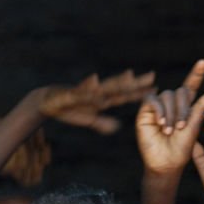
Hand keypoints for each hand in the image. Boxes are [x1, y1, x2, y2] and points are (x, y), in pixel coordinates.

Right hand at [39, 69, 155, 134]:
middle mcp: (96, 93)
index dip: (140, 93)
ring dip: (116, 81)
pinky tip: (95, 81)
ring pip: (104, 87)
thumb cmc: (68, 109)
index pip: (125, 96)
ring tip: (130, 75)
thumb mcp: (87, 119)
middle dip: (136, 83)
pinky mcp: (72, 95)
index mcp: (102, 100)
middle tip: (153, 76)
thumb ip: (102, 123)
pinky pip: (83, 92)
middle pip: (120, 87)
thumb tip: (116, 128)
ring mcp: (85, 93)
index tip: (156, 89)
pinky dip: (89, 87)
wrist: (47, 102)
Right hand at [136, 59, 203, 177]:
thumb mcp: (193, 127)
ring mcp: (158, 107)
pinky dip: (159, 110)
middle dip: (183, 108)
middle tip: (181, 127)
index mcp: (186, 107)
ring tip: (169, 130)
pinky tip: (161, 123)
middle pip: (180, 92)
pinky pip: (152, 100)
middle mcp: (172, 104)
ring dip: (171, 113)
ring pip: (167, 96)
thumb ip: (201, 108)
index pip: (191, 86)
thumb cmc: (180, 149)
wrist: (165, 163)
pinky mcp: (145, 112)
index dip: (197, 74)